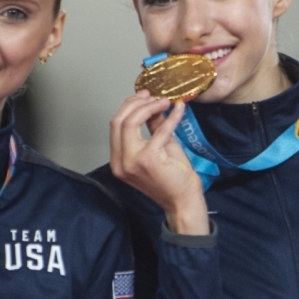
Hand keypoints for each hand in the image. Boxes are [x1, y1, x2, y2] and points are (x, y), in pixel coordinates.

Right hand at [109, 91, 208, 234]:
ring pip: (130, 122)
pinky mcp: (149, 159)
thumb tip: (153, 106)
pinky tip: (179, 109)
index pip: (115, 125)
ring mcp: (132, 161)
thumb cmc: (173, 180)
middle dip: (135, 103)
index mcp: (119, 160)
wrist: (183, 202)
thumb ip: (152, 129)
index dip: (128, 107)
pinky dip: (170, 117)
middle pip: (118, 120)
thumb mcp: (160, 148)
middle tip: (152, 95)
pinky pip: (159, 130)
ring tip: (164, 101)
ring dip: (149, 107)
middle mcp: (121, 162)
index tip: (143, 96)